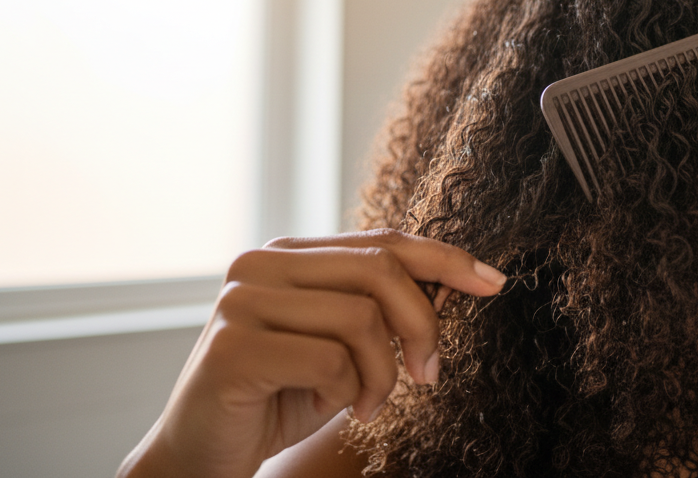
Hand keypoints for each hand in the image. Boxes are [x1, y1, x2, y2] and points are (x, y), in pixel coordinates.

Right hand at [118, 229, 506, 477]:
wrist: (203, 455)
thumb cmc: (280, 398)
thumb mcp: (344, 347)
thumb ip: (381, 310)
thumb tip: (459, 282)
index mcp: (288, 254)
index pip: (383, 241)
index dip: (445, 259)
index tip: (494, 283)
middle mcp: (260, 264)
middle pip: (380, 270)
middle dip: (423, 325)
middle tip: (429, 374)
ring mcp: (241, 301)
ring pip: (361, 317)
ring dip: (383, 373)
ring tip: (369, 403)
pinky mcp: (232, 347)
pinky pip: (329, 360)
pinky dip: (348, 392)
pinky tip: (336, 408)